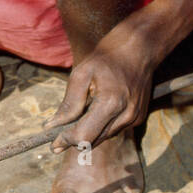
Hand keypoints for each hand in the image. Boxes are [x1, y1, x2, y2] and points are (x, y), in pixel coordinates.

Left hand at [46, 36, 155, 151]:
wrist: (140, 48)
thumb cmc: (108, 57)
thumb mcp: (81, 74)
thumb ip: (69, 104)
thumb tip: (52, 126)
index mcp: (111, 103)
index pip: (84, 136)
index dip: (65, 141)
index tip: (52, 145)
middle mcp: (126, 115)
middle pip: (93, 141)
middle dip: (74, 140)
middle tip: (57, 136)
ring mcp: (134, 118)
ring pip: (103, 137)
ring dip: (88, 132)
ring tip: (79, 116)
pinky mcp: (138, 118)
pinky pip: (113, 130)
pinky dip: (101, 126)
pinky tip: (97, 110)